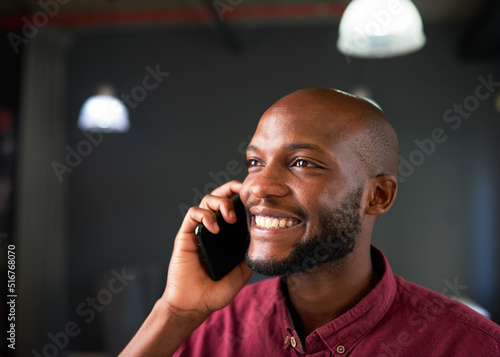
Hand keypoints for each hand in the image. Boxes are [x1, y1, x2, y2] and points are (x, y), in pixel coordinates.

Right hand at [161, 180, 252, 321]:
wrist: (195, 305)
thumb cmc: (216, 291)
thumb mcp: (242, 272)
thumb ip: (250, 255)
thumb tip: (264, 239)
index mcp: (224, 235)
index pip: (232, 207)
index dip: (240, 196)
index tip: (254, 194)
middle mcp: (211, 228)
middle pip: (218, 196)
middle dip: (230, 189)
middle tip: (243, 192)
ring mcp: (198, 230)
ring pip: (205, 200)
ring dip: (220, 202)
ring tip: (230, 218)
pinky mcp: (185, 234)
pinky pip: (193, 214)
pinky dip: (205, 215)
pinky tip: (215, 227)